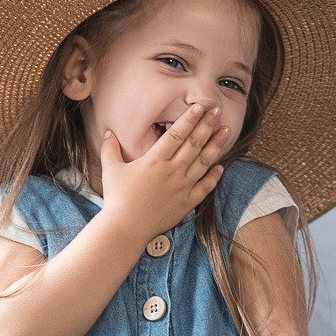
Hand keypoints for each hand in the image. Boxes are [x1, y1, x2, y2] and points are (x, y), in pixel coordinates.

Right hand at [98, 103, 228, 244]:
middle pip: (194, 143)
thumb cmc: (116, 198)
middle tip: (218, 111)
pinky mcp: (186, 203)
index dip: (189, 119)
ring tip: (226, 131)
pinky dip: (214, 176)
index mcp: (155, 160)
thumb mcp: (110, 170)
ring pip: (204, 162)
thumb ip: (110, 149)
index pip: (177, 134)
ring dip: (216, 145)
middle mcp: (172, 171)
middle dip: (207, 125)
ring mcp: (182, 187)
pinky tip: (221, 166)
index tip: (200, 106)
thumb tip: (108, 132)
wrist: (126, 228)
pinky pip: (205, 187)